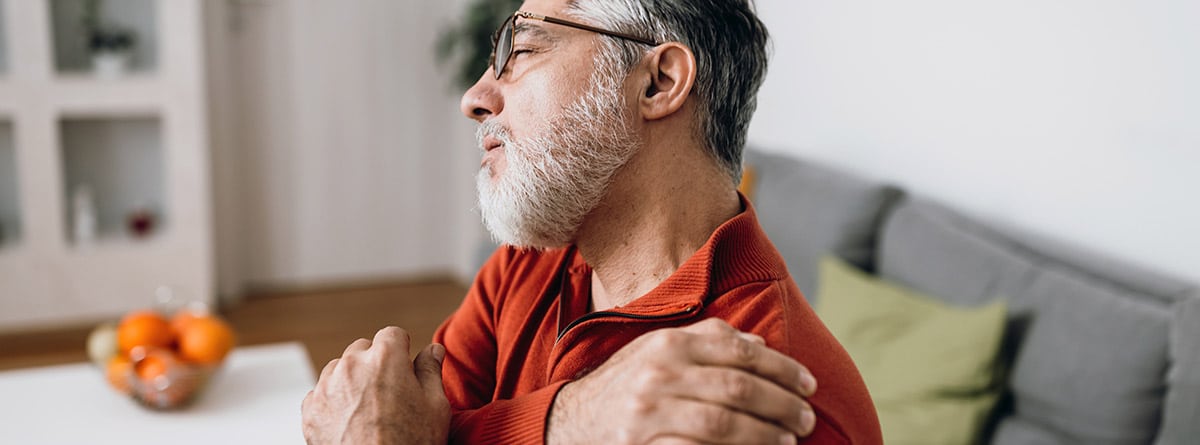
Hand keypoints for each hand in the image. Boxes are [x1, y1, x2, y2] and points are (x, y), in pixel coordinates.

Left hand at [301, 326, 449, 444]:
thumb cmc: (410, 444)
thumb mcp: (435, 407)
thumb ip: (431, 371)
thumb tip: (433, 350)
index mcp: (385, 358)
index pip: (392, 334)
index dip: (402, 351)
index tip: (404, 368)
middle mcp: (351, 366)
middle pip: (363, 349)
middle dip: (375, 364)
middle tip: (389, 393)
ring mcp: (326, 388)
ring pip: (339, 369)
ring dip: (351, 380)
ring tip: (368, 410)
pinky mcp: (310, 411)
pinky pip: (320, 394)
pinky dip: (333, 403)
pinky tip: (350, 422)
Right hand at [547, 318, 817, 444]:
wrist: (573, 419)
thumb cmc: (629, 382)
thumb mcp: (662, 349)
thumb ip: (710, 341)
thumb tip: (761, 346)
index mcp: (669, 343)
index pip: (740, 352)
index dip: (782, 369)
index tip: (809, 384)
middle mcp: (659, 374)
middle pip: (737, 389)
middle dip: (781, 405)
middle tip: (807, 418)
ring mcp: (649, 414)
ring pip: (722, 424)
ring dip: (764, 435)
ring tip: (788, 441)